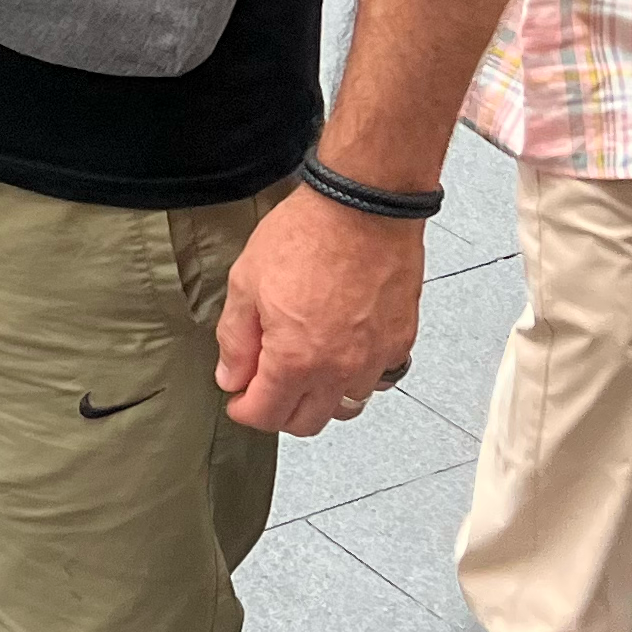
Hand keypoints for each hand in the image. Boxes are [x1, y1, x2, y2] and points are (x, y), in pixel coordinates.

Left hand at [214, 186, 423, 435]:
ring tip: (302, 369)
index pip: (267, 415)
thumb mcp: (247, 282)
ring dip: (319, 398)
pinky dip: (355, 376)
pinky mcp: (400, 342)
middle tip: (264, 385)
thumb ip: (236, 338)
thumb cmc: (307, 235)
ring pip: (345, 406)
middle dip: (279, 412)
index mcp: (296, 360)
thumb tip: (231, 377)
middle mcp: (339, 370)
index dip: (245, 411)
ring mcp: (375, 360)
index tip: (237, 398)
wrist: (363, 209)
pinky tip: (339, 350)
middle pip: (307, 423)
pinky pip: (376, 379)